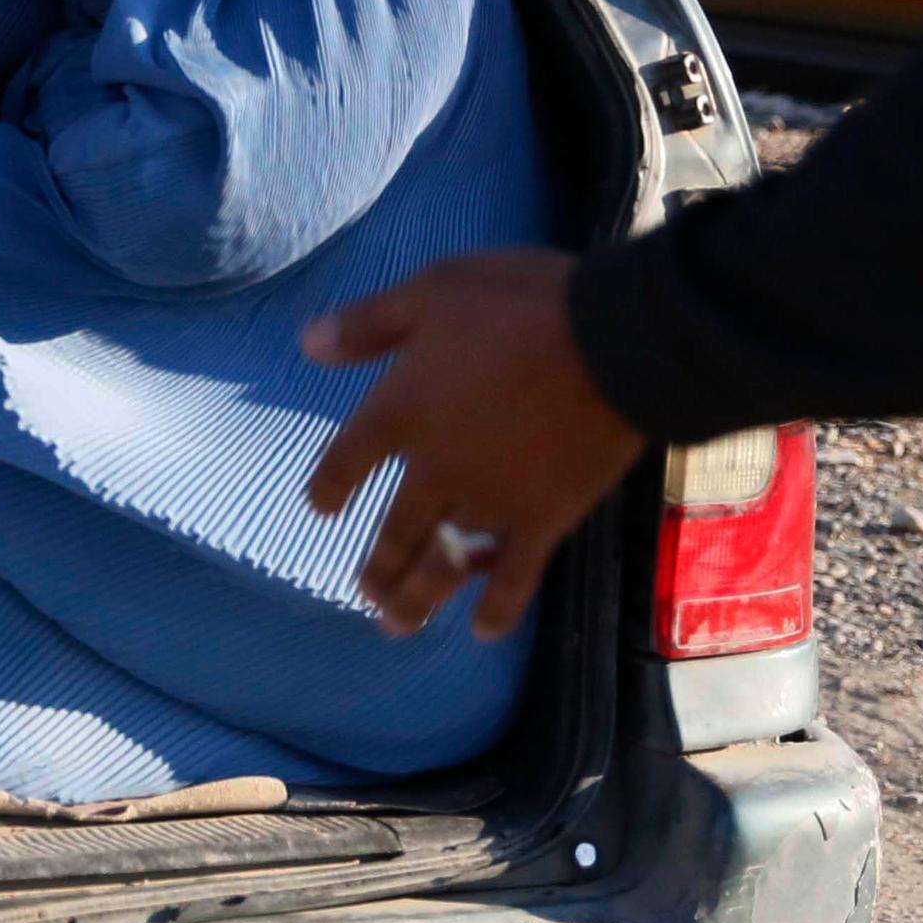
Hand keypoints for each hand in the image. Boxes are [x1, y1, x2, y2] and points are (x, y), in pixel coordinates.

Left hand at [303, 249, 647, 639]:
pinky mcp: (543, 521)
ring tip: (396, 624)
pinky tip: (482, 632)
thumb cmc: (520, 306)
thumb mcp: (432, 290)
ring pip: (442, 565)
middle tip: (366, 593)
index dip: (329, 485)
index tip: (321, 507)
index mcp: (400, 412)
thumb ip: (368, 324)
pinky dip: (497, 609)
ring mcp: (490, 503)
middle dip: (377, 567)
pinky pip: (514, 579)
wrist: (615, 343)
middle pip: (394, 531)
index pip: (347, 461)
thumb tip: (306, 345)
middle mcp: (435, 470)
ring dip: (415, 599)